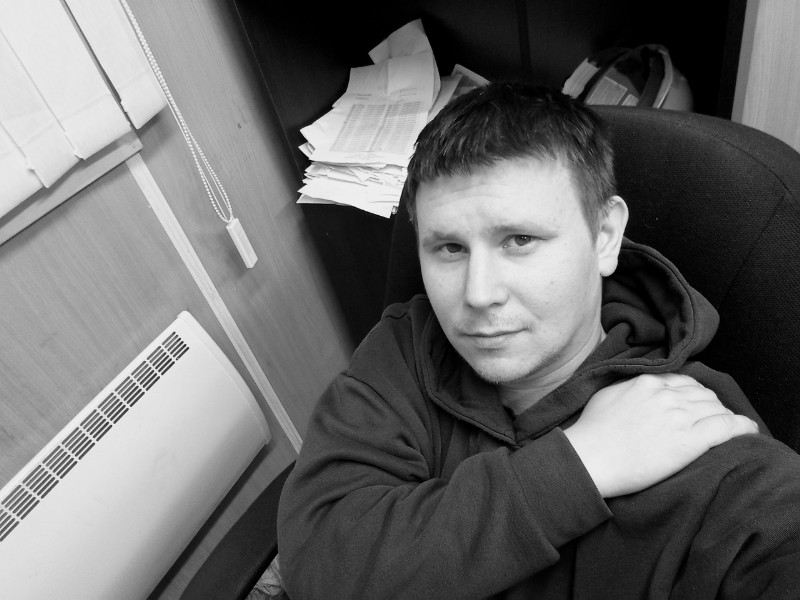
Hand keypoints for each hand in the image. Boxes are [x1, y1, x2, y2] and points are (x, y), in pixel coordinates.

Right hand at [563, 373, 758, 497]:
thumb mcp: (607, 395)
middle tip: (712, 419)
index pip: (684, 381)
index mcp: (648, 383)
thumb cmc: (591, 432)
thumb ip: (629, 387)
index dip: (694, 394)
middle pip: (703, 394)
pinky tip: (748, 431)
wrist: (589, 458)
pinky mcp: (689, 441)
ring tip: (729, 427)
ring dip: (725, 416)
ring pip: (716, 408)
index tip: (696, 405)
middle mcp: (666, 395)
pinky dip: (741, 427)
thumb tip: (640, 387)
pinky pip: (726, 427)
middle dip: (711, 405)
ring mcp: (679, 416)